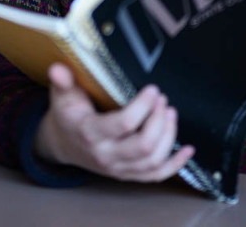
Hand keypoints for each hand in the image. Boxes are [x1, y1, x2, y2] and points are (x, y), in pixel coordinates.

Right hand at [33, 63, 193, 181]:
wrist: (62, 144)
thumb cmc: (67, 115)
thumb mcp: (62, 96)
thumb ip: (62, 82)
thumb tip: (57, 69)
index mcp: (90, 133)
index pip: (124, 124)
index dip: (143, 106)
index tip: (152, 90)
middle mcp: (105, 155)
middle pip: (143, 145)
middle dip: (159, 121)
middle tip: (162, 100)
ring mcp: (117, 168)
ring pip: (152, 160)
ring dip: (168, 136)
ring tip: (170, 113)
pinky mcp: (127, 174)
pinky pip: (155, 176)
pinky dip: (175, 165)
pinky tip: (188, 150)